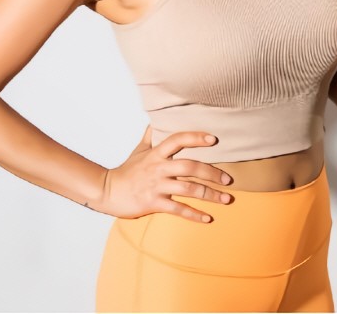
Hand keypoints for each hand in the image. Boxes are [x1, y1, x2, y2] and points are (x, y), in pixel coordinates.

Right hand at [94, 126, 233, 222]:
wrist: (108, 191)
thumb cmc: (127, 171)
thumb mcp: (139, 150)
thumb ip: (151, 135)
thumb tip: (158, 119)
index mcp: (156, 154)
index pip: (177, 140)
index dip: (195, 138)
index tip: (213, 139)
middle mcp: (159, 168)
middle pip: (190, 167)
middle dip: (212, 172)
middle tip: (228, 179)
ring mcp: (157, 186)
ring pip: (188, 189)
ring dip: (210, 195)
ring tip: (227, 199)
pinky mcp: (154, 203)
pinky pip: (178, 209)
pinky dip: (194, 214)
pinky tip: (208, 218)